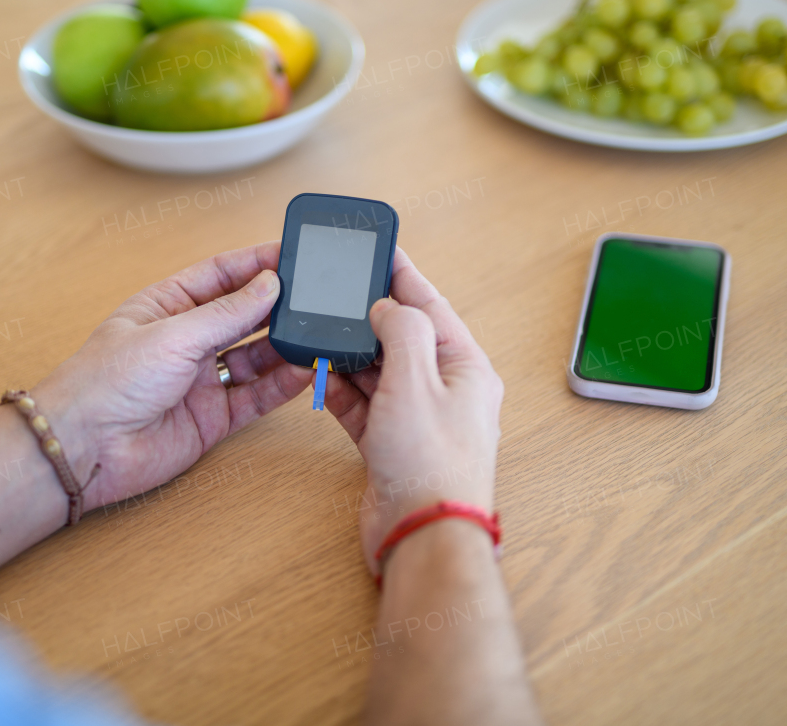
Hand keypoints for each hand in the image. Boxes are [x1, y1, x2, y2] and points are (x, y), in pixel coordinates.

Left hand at [35, 241, 313, 509]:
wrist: (83, 449)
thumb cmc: (104, 382)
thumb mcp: (172, 334)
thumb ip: (226, 313)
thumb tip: (268, 284)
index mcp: (167, 306)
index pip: (221, 275)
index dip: (256, 263)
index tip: (293, 254)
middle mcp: (186, 340)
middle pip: (242, 315)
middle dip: (278, 306)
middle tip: (315, 296)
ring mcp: (200, 379)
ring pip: (254, 356)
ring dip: (283, 346)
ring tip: (315, 335)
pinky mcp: (212, 417)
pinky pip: (255, 395)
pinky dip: (280, 385)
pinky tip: (303, 371)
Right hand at [323, 248, 503, 576]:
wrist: (422, 538)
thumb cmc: (431, 465)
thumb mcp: (415, 380)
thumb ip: (400, 331)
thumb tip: (387, 308)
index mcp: (466, 368)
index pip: (431, 306)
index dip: (404, 275)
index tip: (381, 250)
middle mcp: (446, 391)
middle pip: (404, 337)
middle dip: (370, 316)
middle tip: (340, 290)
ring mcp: (418, 419)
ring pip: (381, 371)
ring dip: (352, 354)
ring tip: (322, 332)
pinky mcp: (392, 445)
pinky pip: (364, 405)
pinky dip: (343, 389)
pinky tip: (321, 375)